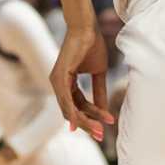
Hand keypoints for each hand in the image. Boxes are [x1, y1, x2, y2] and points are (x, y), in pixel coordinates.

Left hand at [51, 20, 113, 140]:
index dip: (93, 116)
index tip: (108, 124)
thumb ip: (100, 92)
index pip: (80, 106)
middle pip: (73, 112)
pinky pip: (66, 101)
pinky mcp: (59, 77)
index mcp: (68, 84)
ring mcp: (57, 82)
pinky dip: (75, 112)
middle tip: (101, 136)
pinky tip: (83, 121)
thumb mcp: (99, 73)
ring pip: (69, 111)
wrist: (87, 28)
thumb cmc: (92, 46)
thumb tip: (104, 110)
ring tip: (100, 130)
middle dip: (88, 124)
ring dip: (85, 122)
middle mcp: (59, 85)